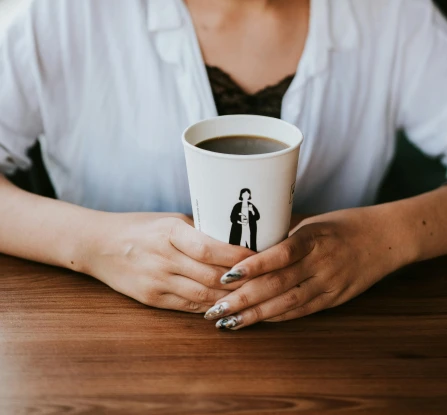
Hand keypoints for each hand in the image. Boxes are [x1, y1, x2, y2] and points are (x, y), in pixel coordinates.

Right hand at [84, 212, 254, 312]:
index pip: (209, 248)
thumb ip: (200, 231)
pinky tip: (228, 305)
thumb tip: (238, 239)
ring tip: (253, 296)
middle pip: (210, 275)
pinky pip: (188, 306)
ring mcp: (156, 280)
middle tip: (266, 280)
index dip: (237, 257)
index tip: (260, 257)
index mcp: (170, 231)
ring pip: (202, 295)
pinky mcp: (151, 299)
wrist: (99, 245)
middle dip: (240, 281)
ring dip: (229, 298)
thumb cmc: (142, 226)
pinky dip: (210, 307)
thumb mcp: (171, 219)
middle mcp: (163, 257)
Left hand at [203, 207, 409, 328]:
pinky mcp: (334, 299)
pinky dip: (277, 318)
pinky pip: (301, 311)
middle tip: (214, 309)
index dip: (253, 266)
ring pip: (286, 304)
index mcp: (313, 237)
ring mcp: (328, 284)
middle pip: (277, 284)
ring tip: (227, 322)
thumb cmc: (344, 224)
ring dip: (255, 315)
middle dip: (243, 299)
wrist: (386, 238)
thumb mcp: (314, 220)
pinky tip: (256, 322)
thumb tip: (246, 235)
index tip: (226, 275)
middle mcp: (320, 263)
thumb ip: (283, 230)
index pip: (280, 254)